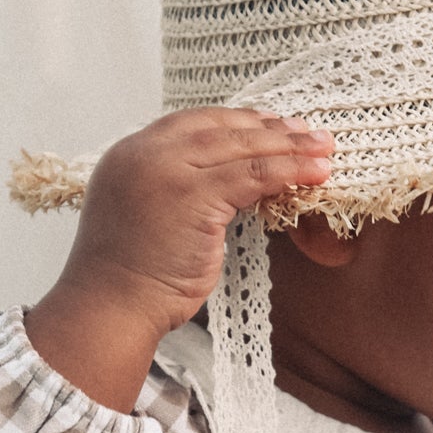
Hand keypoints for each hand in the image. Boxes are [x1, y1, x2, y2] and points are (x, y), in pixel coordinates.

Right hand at [24, 109, 331, 410]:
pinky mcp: (192, 196)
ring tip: (323, 149)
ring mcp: (166, 172)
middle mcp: (143, 154)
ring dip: (288, 146)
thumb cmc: (128, 280)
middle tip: (308, 132)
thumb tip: (221, 188)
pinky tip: (315, 173)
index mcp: (128, 156)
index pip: (190, 125)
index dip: (234, 123)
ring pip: (240, 149)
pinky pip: (252, 175)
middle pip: (218, 129)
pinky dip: (288, 171)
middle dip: (268, 128)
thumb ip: (172, 192)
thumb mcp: (144, 218)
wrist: (109, 308)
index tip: (268, 125)